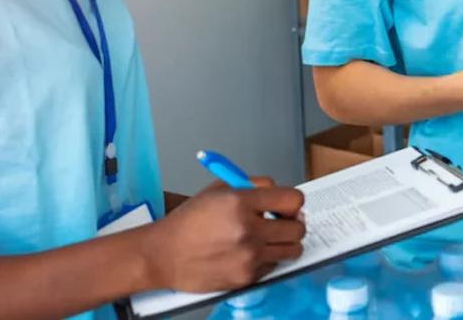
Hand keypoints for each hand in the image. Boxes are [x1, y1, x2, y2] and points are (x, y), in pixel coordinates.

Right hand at [142, 181, 305, 292]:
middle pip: (298, 228)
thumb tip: (281, 193)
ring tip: (270, 239)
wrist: (163, 255)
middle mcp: (247, 229)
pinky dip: (267, 260)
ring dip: (286, 243)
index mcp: (240, 202)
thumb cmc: (188, 222)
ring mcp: (248, 256)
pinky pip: (274, 266)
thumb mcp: (218, 190)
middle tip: (282, 223)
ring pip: (292, 250)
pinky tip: (249, 253)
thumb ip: (253, 185)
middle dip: (293, 223)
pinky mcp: (246, 277)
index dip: (293, 203)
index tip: (288, 206)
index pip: (293, 200)